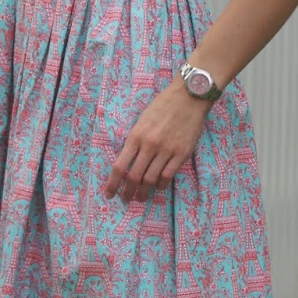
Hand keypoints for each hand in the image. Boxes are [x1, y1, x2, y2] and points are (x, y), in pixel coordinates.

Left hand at [104, 79, 211, 202]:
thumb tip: (129, 160)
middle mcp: (149, 145)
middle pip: (134, 177)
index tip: (109, 194)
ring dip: (144, 192)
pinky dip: (162, 185)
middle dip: (127, 192)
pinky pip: (168, 176)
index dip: (113, 183)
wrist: (188, 97)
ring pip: (151, 179)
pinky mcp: (181, 154)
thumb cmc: (163, 106)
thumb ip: (135, 140)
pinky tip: (159, 186)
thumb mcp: (141, 120)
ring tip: (141, 198)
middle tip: (126, 200)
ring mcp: (166, 150)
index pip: (120, 166)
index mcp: (135, 136)